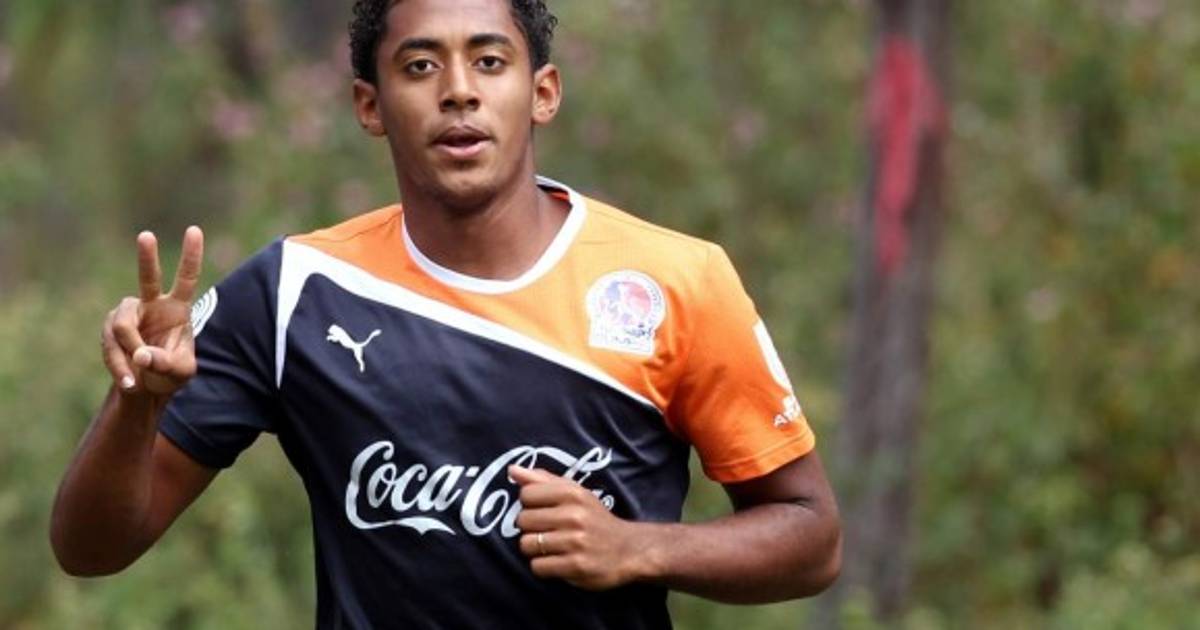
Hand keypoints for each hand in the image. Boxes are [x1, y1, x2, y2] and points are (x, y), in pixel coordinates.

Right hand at [101, 227, 204, 397]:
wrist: (145, 388)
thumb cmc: (169, 375)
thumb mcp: (180, 373)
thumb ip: (166, 363)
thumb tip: (141, 354)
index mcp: (178, 309)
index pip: (187, 278)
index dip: (191, 255)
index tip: (194, 230)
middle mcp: (152, 305)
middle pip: (148, 278)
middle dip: (147, 257)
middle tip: (147, 235)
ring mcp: (129, 315)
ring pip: (122, 326)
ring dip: (128, 352)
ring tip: (137, 377)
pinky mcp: (110, 329)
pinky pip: (111, 345)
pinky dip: (120, 367)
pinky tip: (130, 382)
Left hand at [510, 465, 654, 590]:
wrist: (628, 549)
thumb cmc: (595, 519)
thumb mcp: (575, 493)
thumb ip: (542, 480)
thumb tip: (512, 469)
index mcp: (572, 493)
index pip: (526, 494)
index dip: (530, 504)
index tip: (544, 510)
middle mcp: (574, 515)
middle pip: (523, 520)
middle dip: (531, 528)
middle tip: (548, 530)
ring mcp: (575, 542)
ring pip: (527, 545)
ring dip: (535, 549)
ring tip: (552, 546)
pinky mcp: (576, 566)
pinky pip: (538, 566)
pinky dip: (543, 566)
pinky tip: (557, 561)